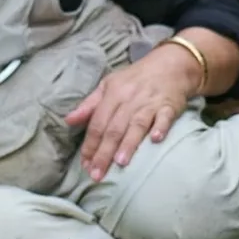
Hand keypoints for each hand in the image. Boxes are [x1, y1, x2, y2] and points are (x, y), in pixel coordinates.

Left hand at [64, 47, 199, 180]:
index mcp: (113, 94)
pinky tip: (156, 140)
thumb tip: (68, 121)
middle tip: (97, 174)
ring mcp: (150, 103)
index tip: (85, 165)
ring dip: (129, 143)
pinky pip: (165, 117)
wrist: (171, 64)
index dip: (90, 144)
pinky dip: (161, 127)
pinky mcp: (170, 105)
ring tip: (120, 162)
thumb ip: (90, 105)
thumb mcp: (109, 85)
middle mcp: (130, 99)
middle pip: (114, 128)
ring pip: (137, 124)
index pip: (98, 122)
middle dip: (104, 152)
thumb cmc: (136, 78)